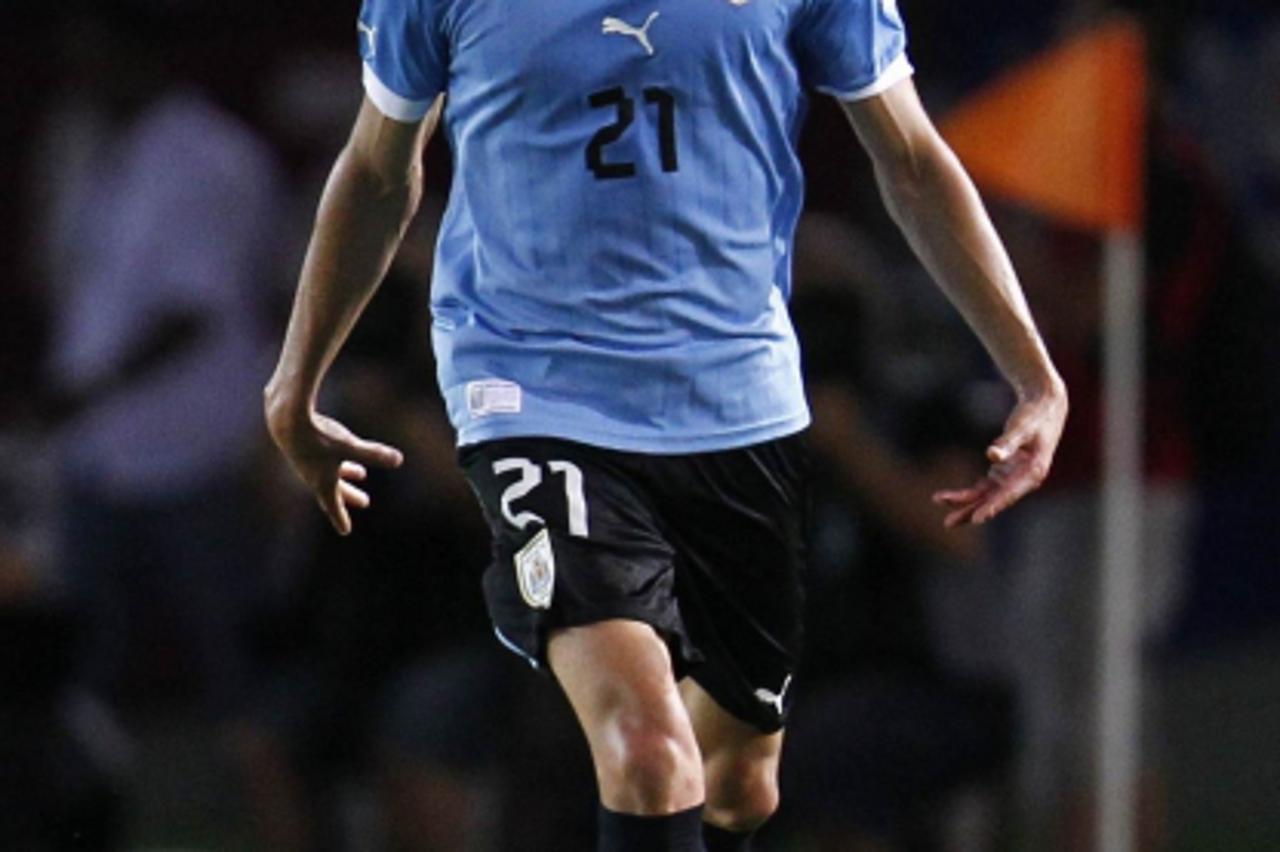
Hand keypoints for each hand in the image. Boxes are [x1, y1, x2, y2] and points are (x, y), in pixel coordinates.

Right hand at [267, 408, 403, 534]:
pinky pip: (323, 458)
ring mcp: (307, 461)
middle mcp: (313, 475)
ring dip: (347, 474)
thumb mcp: (349, 446)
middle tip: (365, 502)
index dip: (340, 518)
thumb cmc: (317, 436)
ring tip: (362, 474)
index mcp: (322, 482)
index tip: (345, 530)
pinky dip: (336, 459)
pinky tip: (341, 450)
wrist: (285, 418)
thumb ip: (374, 453)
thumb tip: (399, 460)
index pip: (333, 506)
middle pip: (335, 490)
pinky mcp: (305, 445)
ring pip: (329, 472)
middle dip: (351, 496)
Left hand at [931, 385, 1066, 527]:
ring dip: (966, 502)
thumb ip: (1008, 442)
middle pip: (994, 499)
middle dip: (971, 510)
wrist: (1045, 405)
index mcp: (1033, 472)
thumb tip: (992, 455)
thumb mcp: (1022, 427)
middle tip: (948, 523)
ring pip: (987, 495)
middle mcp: (1024, 480)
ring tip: (941, 505)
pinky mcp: (1006, 471)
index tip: (977, 519)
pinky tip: (953, 497)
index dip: (992, 507)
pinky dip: (971, 492)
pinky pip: (986, 486)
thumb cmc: (1034, 415)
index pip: (1009, 494)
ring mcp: (1014, 477)